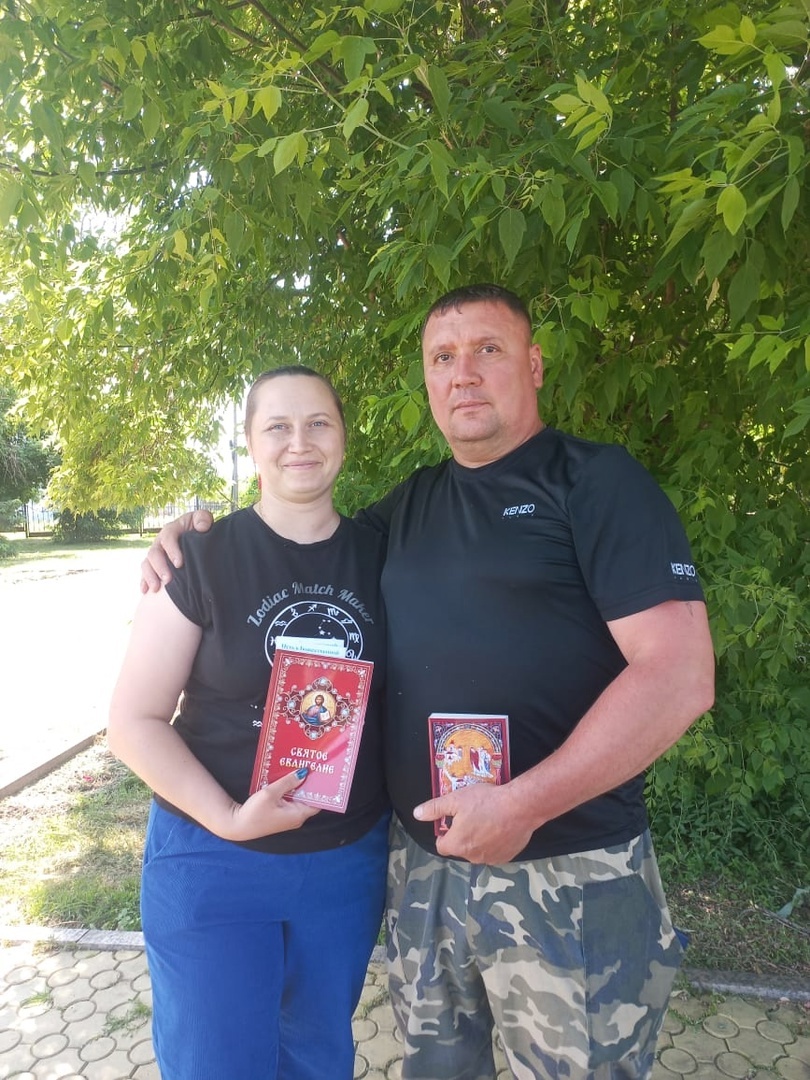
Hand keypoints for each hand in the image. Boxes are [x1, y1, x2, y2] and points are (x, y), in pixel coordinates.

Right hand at [139, 510, 213, 592]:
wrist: (196, 537)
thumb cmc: (199, 529)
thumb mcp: (202, 519)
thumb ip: (203, 518)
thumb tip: (202, 527)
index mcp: (171, 529)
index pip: (168, 538)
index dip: (172, 550)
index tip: (179, 564)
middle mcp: (160, 541)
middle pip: (154, 553)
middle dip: (160, 567)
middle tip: (168, 580)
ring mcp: (156, 553)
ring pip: (146, 564)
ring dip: (150, 576)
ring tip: (156, 588)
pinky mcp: (153, 565)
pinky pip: (144, 573)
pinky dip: (144, 582)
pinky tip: (146, 591)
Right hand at [218, 770, 319, 841]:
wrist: (237, 825)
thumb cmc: (254, 813)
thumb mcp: (271, 793)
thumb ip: (287, 782)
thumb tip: (304, 772)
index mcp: (298, 815)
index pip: (318, 802)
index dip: (323, 789)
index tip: (326, 774)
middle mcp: (296, 817)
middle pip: (309, 798)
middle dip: (310, 783)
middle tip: (314, 766)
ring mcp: (288, 816)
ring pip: (298, 798)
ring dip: (299, 785)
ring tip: (302, 767)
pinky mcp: (280, 814)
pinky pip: (290, 800)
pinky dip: (290, 789)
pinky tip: (288, 777)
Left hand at [413, 782, 535, 863]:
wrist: (520, 807)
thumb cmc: (486, 802)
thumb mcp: (456, 799)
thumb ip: (435, 808)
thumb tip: (417, 814)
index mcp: (457, 844)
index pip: (441, 846)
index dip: (445, 833)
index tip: (453, 821)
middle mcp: (471, 857)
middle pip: (460, 848)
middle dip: (463, 835)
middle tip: (473, 816)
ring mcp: (490, 859)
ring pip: (478, 851)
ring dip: (479, 840)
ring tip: (488, 820)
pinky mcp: (506, 857)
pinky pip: (495, 852)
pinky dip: (495, 843)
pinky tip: (500, 827)